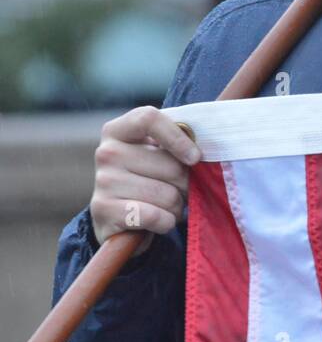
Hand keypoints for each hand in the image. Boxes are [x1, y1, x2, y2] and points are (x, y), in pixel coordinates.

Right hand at [89, 106, 200, 255]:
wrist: (122, 221)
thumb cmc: (149, 180)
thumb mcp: (158, 154)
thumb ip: (176, 141)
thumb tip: (198, 152)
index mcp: (119, 130)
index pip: (148, 119)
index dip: (178, 137)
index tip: (195, 158)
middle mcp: (106, 152)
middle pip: (170, 165)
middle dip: (185, 184)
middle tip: (180, 191)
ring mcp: (103, 181)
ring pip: (166, 195)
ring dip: (176, 206)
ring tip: (167, 206)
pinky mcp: (104, 210)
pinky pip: (155, 216)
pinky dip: (165, 222)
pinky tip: (158, 221)